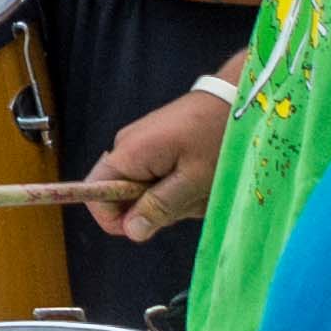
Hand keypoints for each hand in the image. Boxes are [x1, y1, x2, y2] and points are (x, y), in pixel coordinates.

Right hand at [84, 89, 230, 244]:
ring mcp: (141, 144)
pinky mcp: (155, 144)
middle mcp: (127, 146)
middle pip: (121, 195)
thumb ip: (160, 206)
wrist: (235, 99)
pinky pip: (156, 176)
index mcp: (129, 153)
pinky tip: (199, 178)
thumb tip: (130, 231)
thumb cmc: (216, 137)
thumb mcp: (193, 180)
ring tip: (200, 187)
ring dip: (171, 198)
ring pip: (143, 189)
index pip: (95, 194)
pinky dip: (176, 184)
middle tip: (188, 200)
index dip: (114, 219)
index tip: (148, 227)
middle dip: (154, 209)